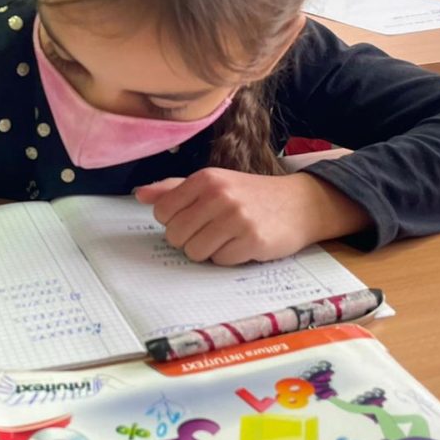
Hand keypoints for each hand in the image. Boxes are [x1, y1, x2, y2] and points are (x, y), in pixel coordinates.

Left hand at [133, 169, 369, 265]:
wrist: (300, 204)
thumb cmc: (251, 195)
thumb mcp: (215, 183)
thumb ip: (175, 189)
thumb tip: (139, 195)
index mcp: (205, 178)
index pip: (162, 213)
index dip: (175, 222)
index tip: (194, 219)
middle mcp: (219, 195)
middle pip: (175, 236)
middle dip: (190, 240)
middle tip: (212, 231)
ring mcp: (236, 218)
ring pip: (195, 252)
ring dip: (209, 251)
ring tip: (228, 238)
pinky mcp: (252, 240)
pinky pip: (221, 261)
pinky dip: (230, 258)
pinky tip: (244, 244)